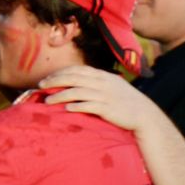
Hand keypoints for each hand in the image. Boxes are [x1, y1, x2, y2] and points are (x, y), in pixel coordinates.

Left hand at [38, 65, 155, 132]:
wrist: (144, 114)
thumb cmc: (125, 101)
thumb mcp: (111, 85)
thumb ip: (95, 82)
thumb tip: (75, 82)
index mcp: (102, 76)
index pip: (77, 70)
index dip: (59, 73)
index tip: (46, 79)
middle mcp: (102, 83)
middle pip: (73, 79)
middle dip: (54, 81)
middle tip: (40, 87)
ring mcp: (105, 95)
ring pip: (77, 92)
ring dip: (60, 96)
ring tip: (47, 101)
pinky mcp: (108, 109)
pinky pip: (88, 106)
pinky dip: (76, 106)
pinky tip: (65, 109)